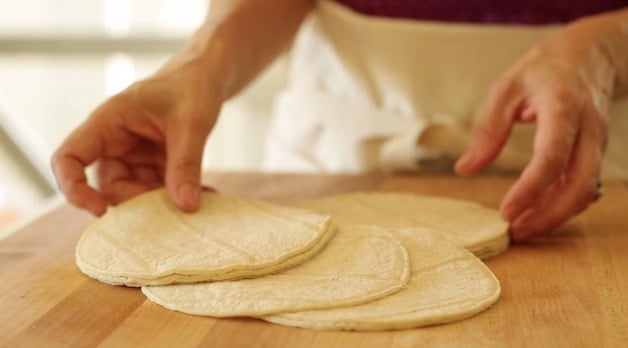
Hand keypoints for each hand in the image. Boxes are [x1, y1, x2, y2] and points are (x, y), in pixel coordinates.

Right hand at [51, 59, 221, 215]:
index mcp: (108, 122)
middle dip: (140, 201)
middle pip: (109, 187)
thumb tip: (185, 206)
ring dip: (164, 203)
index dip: (73, 188)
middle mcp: (114, 143)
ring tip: (199, 198)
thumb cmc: (192, 87)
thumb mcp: (192, 123)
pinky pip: (158, 192)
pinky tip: (206, 193)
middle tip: (177, 203)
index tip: (99, 210)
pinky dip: (179, 196)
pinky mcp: (153, 166)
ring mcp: (134, 157)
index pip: (69, 158)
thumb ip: (186, 163)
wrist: (206, 78)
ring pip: (136, 194)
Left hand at [455, 21, 613, 240]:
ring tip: (521, 228)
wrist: (592, 55)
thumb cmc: (543, 69)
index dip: (530, 190)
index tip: (506, 212)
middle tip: (514, 231)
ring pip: (585, 191)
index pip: (551, 158)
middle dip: (548, 216)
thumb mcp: (506, 89)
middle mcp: (588, 130)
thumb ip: (487, 131)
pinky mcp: (596, 153)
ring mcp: (597, 143)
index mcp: (563, 109)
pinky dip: (562, 204)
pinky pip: (584, 186)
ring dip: (554, 216)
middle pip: (578, 185)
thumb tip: (464, 170)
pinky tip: (537, 212)